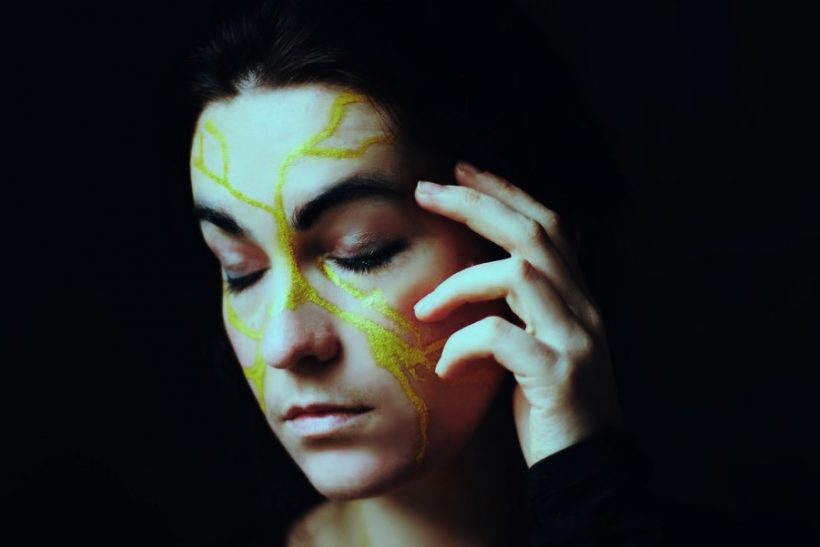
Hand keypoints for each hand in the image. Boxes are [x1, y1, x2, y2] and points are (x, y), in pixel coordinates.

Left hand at [413, 161, 623, 466]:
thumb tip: (467, 278)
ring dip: (460, 283)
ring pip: (519, 274)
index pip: (547, 225)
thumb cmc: (551, 411)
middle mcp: (583, 308)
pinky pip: (501, 339)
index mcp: (576, 299)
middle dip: (477, 203)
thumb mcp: (535, 348)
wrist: (586, 472)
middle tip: (426, 189)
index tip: (461, 171)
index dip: (505, 192)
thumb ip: (515, 311)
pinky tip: (446, 369)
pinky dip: (463, 346)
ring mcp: (574, 339)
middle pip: (532, 233)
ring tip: (423, 309)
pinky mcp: (557, 375)